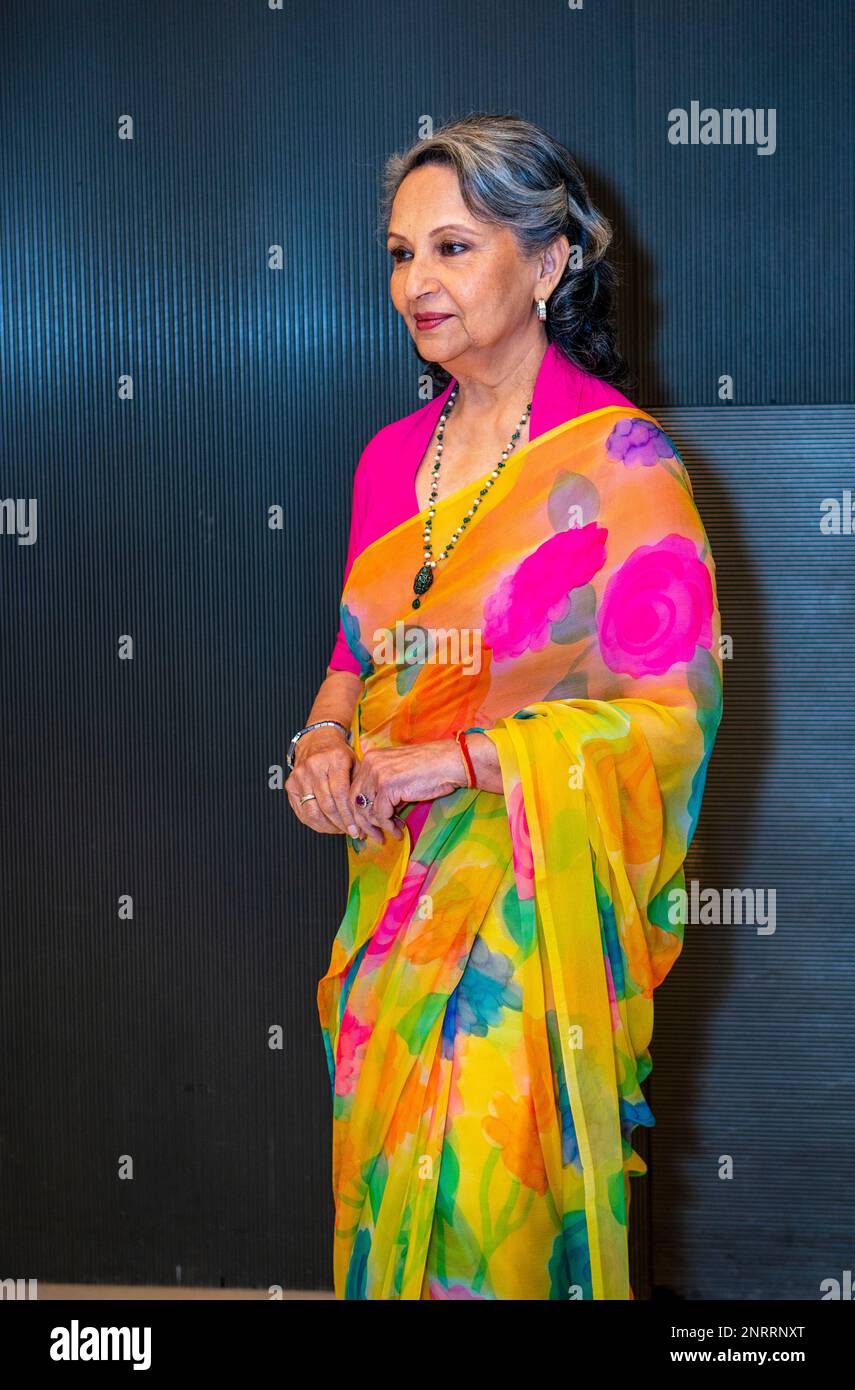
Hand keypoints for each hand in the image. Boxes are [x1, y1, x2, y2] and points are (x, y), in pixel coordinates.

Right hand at [285, 728, 358, 834]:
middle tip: (352, 832)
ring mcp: (299, 776)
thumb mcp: (355, 763)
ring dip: (328, 827)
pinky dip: (315, 824)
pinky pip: (302, 812)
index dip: (348, 816)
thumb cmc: (339, 755)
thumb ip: (359, 787)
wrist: (317, 741)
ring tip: (340, 830)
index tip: (357, 830)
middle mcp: (313, 767)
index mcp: (334, 759)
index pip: (340, 794)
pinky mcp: (290, 785)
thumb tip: (366, 815)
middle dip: (341, 824)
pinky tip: (327, 825)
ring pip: (312, 812)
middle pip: (327, 806)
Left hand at [348, 739, 467, 844]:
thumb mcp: (400, 773)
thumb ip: (384, 787)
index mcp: (371, 758)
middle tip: (374, 836)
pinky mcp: (387, 786)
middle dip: (364, 823)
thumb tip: (374, 813)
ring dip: (378, 827)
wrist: (451, 762)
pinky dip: (389, 826)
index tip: (365, 826)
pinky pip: (381, 815)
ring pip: (366, 810)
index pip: (354, 789)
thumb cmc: (431, 768)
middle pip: (355, 801)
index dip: (358, 811)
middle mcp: (370, 763)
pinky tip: (398, 831)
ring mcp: (377, 773)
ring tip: (391, 834)